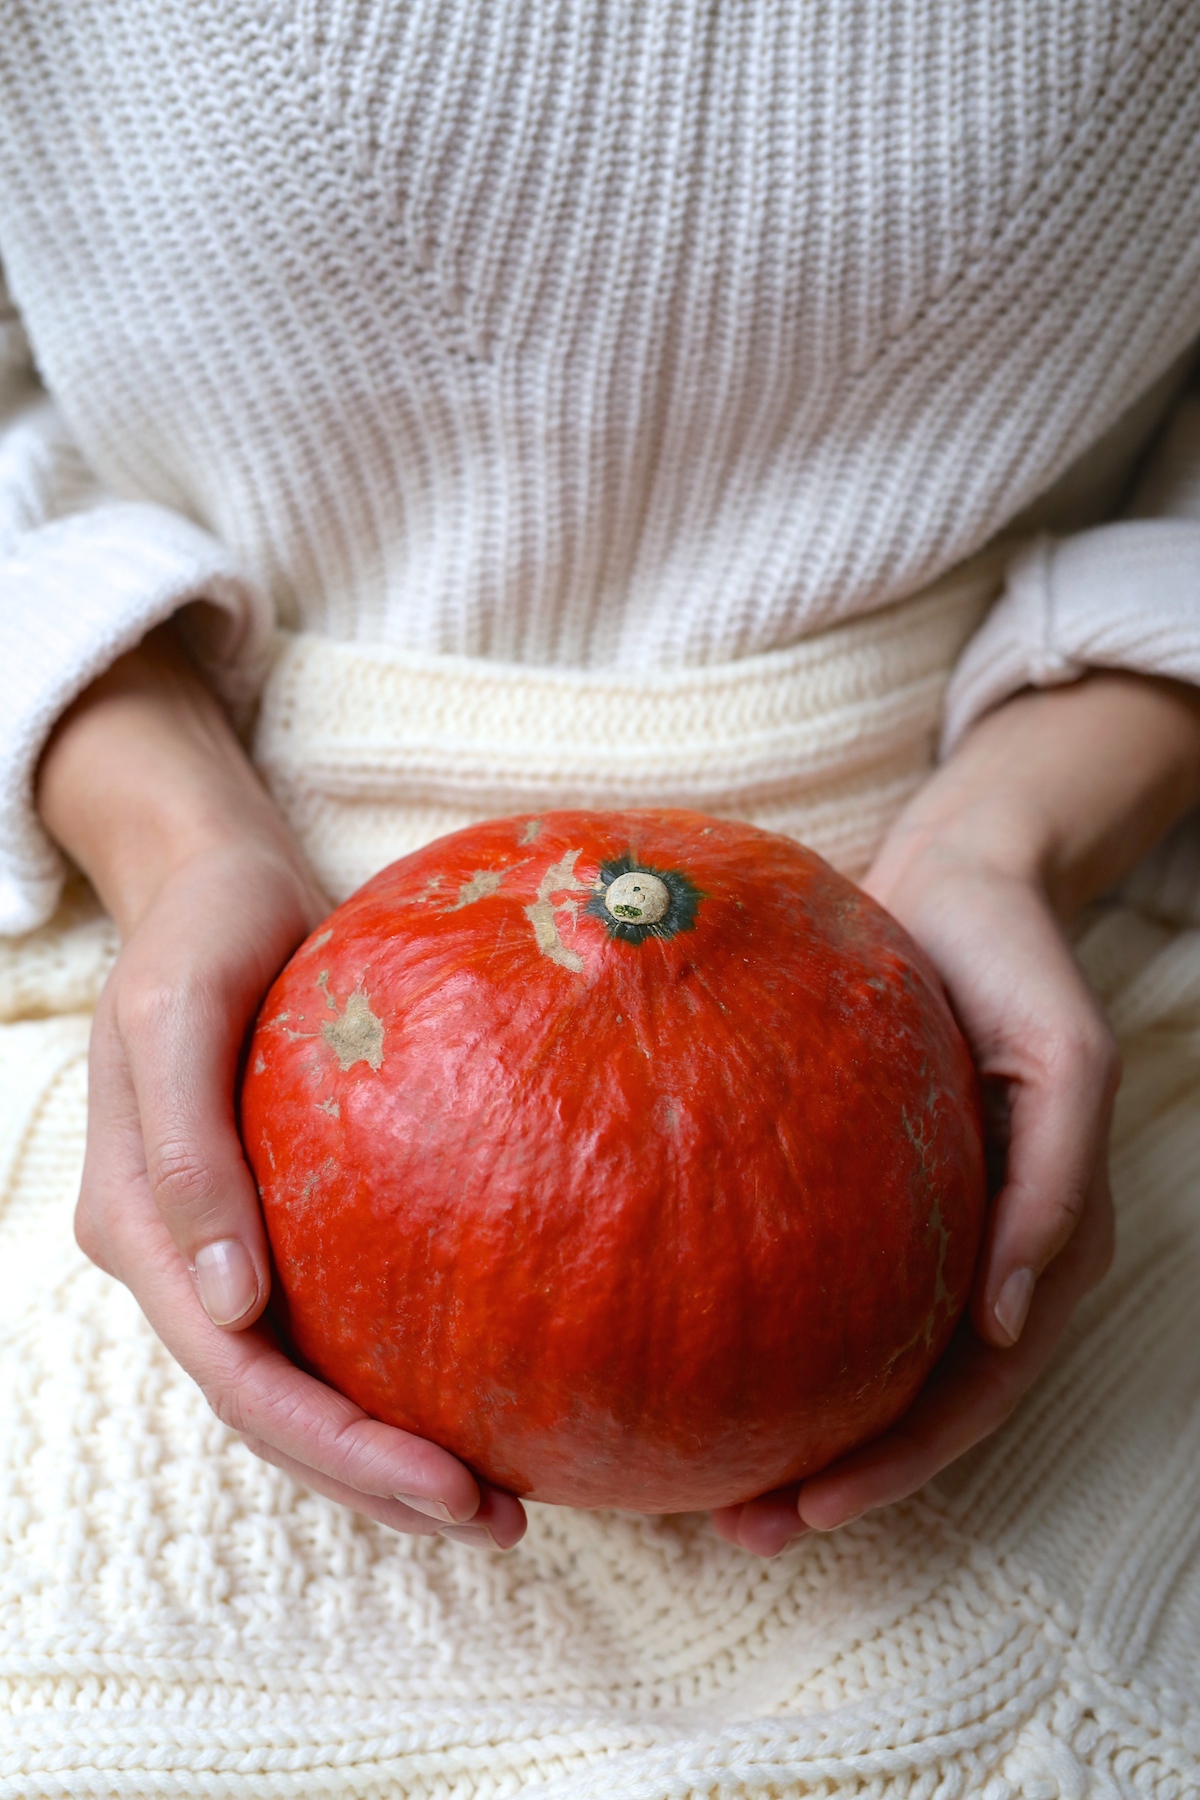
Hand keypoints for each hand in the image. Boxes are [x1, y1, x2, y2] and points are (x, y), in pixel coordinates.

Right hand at [39, 628, 525, 1549]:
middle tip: (501, 1518)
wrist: (219, 885)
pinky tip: (476, 1396)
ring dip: (389, 1453)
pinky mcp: (278, 1221)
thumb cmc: (205, 929)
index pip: (236, 1373)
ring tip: (500, 1496)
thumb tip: (233, 1300)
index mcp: (136, 1228)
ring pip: (301, 1385)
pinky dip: (394, 1379)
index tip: (448, 1485)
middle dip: (377, 1479)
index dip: (337, 1447)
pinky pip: (333, 1324)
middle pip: (272, 1409)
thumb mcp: (179, 1008)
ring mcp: (225, 1247)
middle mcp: (179, 1258)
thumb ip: (185, 1148)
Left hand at [713, 671, 1199, 1557]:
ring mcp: (924, 1226)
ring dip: (798, 1428)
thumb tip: (1006, 1325)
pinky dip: (770, 1331)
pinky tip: (691, 1352)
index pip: (975, 1388)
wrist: (961, 880)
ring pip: (862, 1355)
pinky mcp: (863, 1187)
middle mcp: (980, 1253)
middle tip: (739, 1531)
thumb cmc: (1017, 961)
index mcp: (1038, 1244)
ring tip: (703, 1487)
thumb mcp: (1069, 1060)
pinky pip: (818, 1276)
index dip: (904, 1461)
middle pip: (913, 1401)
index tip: (813, 1506)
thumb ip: (1053, 1188)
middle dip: (838, 1477)